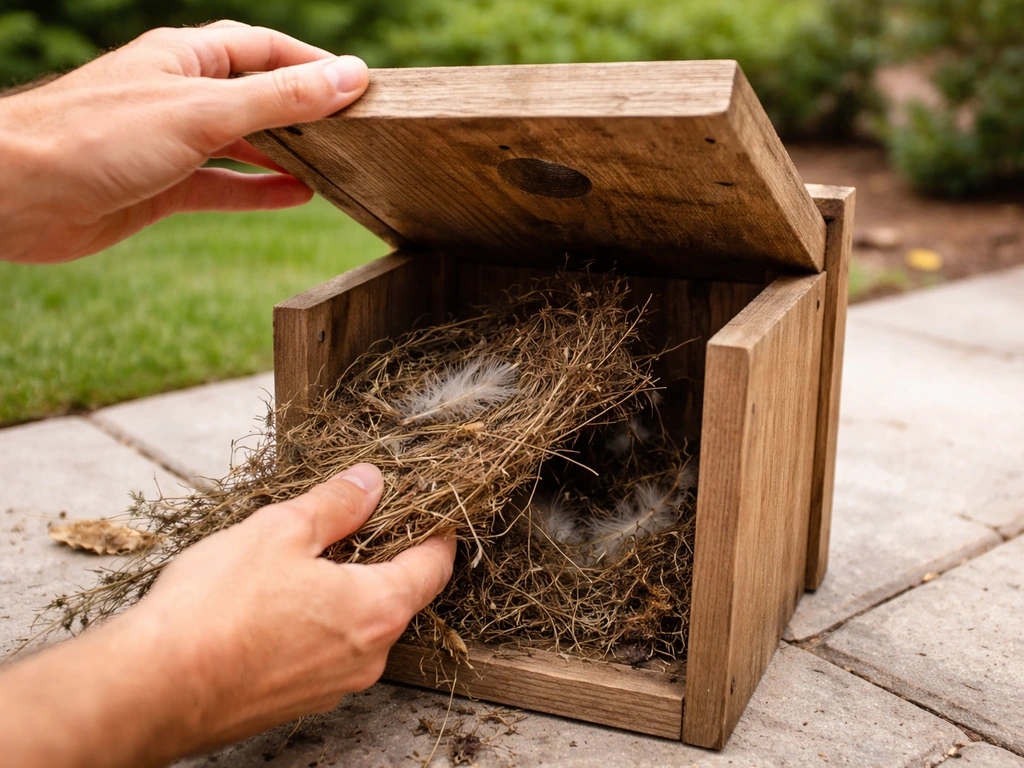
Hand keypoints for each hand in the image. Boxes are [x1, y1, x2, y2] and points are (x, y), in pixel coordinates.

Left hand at [0, 21, 368, 263]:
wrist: (17, 195)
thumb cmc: (96, 136)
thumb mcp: (203, 112)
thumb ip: (279, 98)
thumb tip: (349, 78)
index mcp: (186, 58)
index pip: (264, 48)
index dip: (313, 63)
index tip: (360, 85)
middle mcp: (180, 94)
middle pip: (257, 95)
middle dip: (305, 110)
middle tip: (356, 129)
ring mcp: (171, 142)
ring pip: (243, 143)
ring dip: (288, 153)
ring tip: (336, 164)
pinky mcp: (162, 185)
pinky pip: (224, 185)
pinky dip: (260, 190)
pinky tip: (298, 195)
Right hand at [0, 464, 455, 767]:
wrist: (151, 689)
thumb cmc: (216, 609)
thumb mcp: (282, 530)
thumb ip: (336, 504)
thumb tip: (370, 483)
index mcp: (378, 609)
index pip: (435, 566)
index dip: (437, 532)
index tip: (430, 510)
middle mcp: (367, 657)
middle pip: (398, 596)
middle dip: (381, 557)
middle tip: (350, 523)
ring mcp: (333, 687)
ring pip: (357, 626)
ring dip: (342, 591)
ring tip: (297, 561)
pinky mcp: (296, 703)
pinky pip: (323, 653)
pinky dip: (313, 624)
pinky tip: (271, 605)